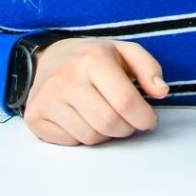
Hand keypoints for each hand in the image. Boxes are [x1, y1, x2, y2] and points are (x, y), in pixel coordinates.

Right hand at [22, 38, 167, 145]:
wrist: (48, 58)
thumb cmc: (92, 58)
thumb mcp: (124, 52)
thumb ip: (149, 69)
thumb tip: (161, 92)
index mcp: (93, 59)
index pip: (126, 102)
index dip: (144, 118)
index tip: (148, 120)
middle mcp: (66, 79)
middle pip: (109, 124)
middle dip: (127, 128)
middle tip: (128, 121)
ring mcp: (47, 99)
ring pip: (90, 137)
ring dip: (105, 134)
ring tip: (104, 116)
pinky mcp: (35, 117)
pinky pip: (70, 142)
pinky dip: (82, 137)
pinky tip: (82, 119)